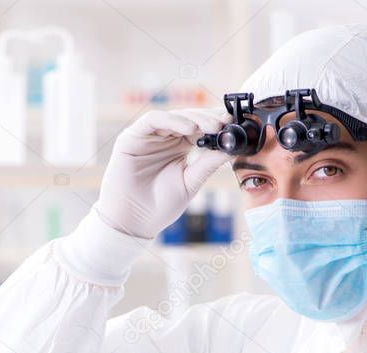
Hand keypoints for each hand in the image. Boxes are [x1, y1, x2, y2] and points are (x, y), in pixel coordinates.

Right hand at [93, 108, 231, 238]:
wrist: (133, 222)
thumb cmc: (160, 207)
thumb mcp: (190, 183)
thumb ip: (208, 164)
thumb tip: (232, 149)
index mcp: (180, 148)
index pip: (201, 129)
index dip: (217, 124)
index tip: (234, 126)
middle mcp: (165, 139)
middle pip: (189, 118)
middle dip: (209, 119)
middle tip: (225, 123)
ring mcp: (149, 136)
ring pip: (174, 116)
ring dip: (194, 118)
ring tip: (211, 127)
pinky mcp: (132, 137)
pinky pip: (153, 120)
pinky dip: (172, 120)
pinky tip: (189, 129)